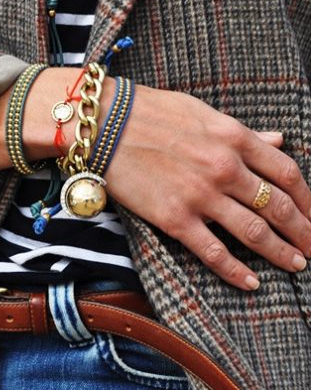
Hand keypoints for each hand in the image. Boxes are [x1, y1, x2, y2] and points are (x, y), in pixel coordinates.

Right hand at [105, 85, 310, 290]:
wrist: (105, 125)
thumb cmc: (151, 113)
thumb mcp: (202, 113)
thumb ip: (243, 132)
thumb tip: (278, 141)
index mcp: (233, 138)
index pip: (286, 173)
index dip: (307, 199)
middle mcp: (224, 168)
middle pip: (277, 206)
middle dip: (303, 230)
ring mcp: (200, 195)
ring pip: (253, 232)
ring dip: (280, 252)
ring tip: (296, 265)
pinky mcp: (174, 218)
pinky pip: (213, 251)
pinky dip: (236, 271)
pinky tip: (252, 283)